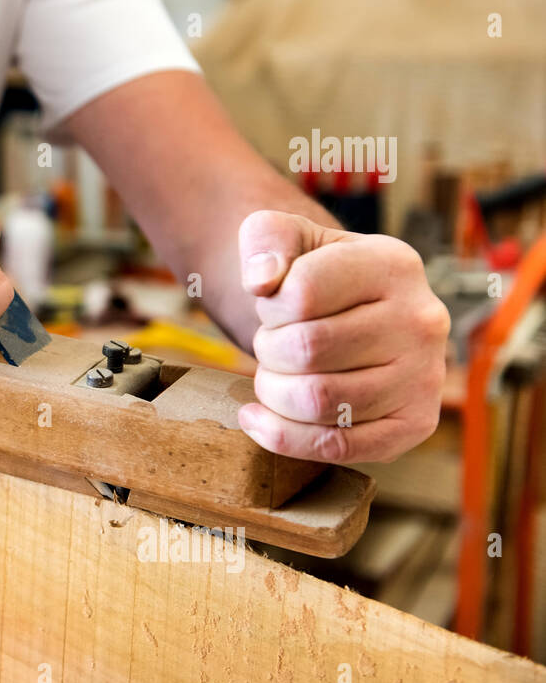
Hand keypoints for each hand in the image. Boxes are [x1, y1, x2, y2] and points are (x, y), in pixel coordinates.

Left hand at [236, 210, 449, 462]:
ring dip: (273, 392)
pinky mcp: (414, 425)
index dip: (269, 305)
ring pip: (318, 401)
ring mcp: (424, 376)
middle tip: (271, 345)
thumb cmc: (312, 275)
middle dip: (268, 350)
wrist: (355, 315)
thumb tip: (263, 280)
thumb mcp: (285, 236)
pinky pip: (337, 446)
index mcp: (393, 265)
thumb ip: (265, 239)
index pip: (303, 292)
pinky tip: (258, 417)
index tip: (274, 305)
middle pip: (307, 350)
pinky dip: (283, 437)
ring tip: (275, 375)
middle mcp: (422, 320)